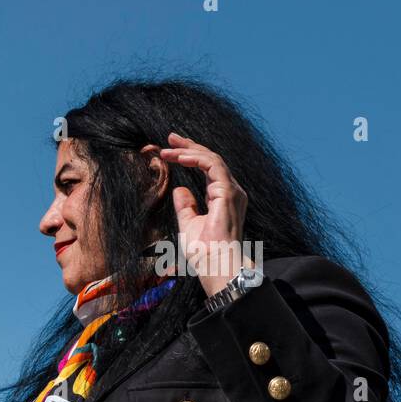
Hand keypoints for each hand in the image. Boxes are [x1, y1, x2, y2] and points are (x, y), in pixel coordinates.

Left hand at [160, 132, 250, 295]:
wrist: (214, 263)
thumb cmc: (204, 251)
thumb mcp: (189, 224)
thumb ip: (186, 206)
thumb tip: (180, 189)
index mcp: (222, 197)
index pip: (207, 169)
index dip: (190, 156)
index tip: (171, 150)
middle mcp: (230, 191)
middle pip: (210, 160)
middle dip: (189, 147)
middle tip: (170, 138)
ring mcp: (232, 191)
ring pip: (212, 159)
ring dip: (189, 151)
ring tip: (169, 148)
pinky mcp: (228, 192)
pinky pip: (213, 166)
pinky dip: (197, 159)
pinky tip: (180, 157)